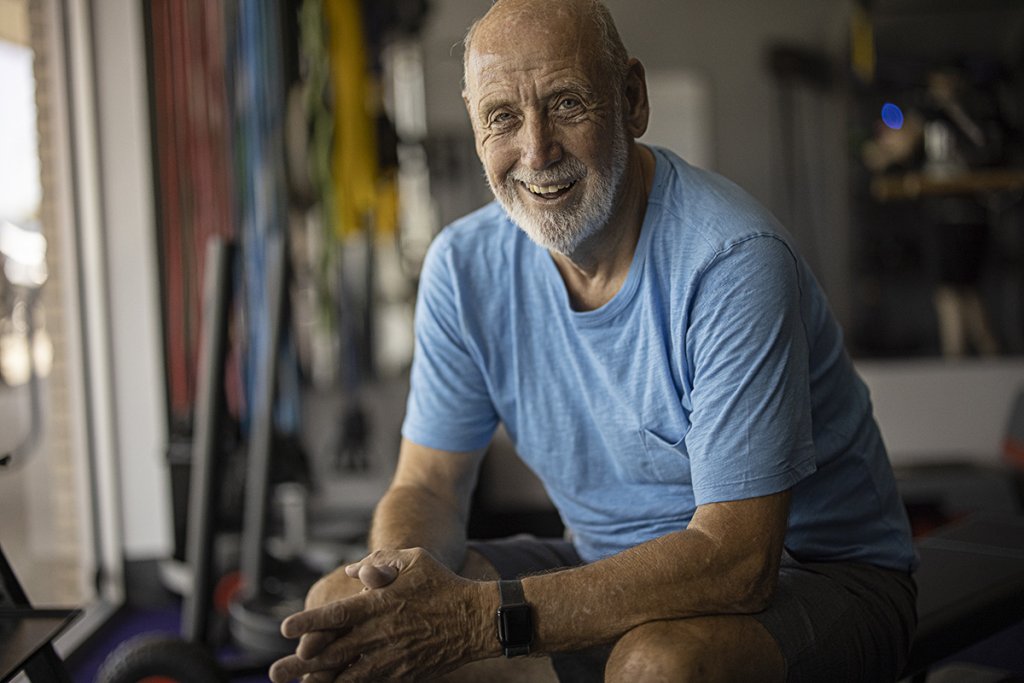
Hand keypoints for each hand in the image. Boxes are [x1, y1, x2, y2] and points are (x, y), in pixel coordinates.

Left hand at [268, 548, 492, 681]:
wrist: (476, 619)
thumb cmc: (444, 584)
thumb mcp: (413, 560)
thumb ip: (379, 563)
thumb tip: (351, 571)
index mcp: (381, 604)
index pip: (338, 615)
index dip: (310, 622)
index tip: (285, 629)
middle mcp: (382, 634)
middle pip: (334, 652)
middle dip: (301, 664)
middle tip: (275, 672)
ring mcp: (392, 658)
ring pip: (348, 675)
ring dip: (320, 682)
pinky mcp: (403, 674)